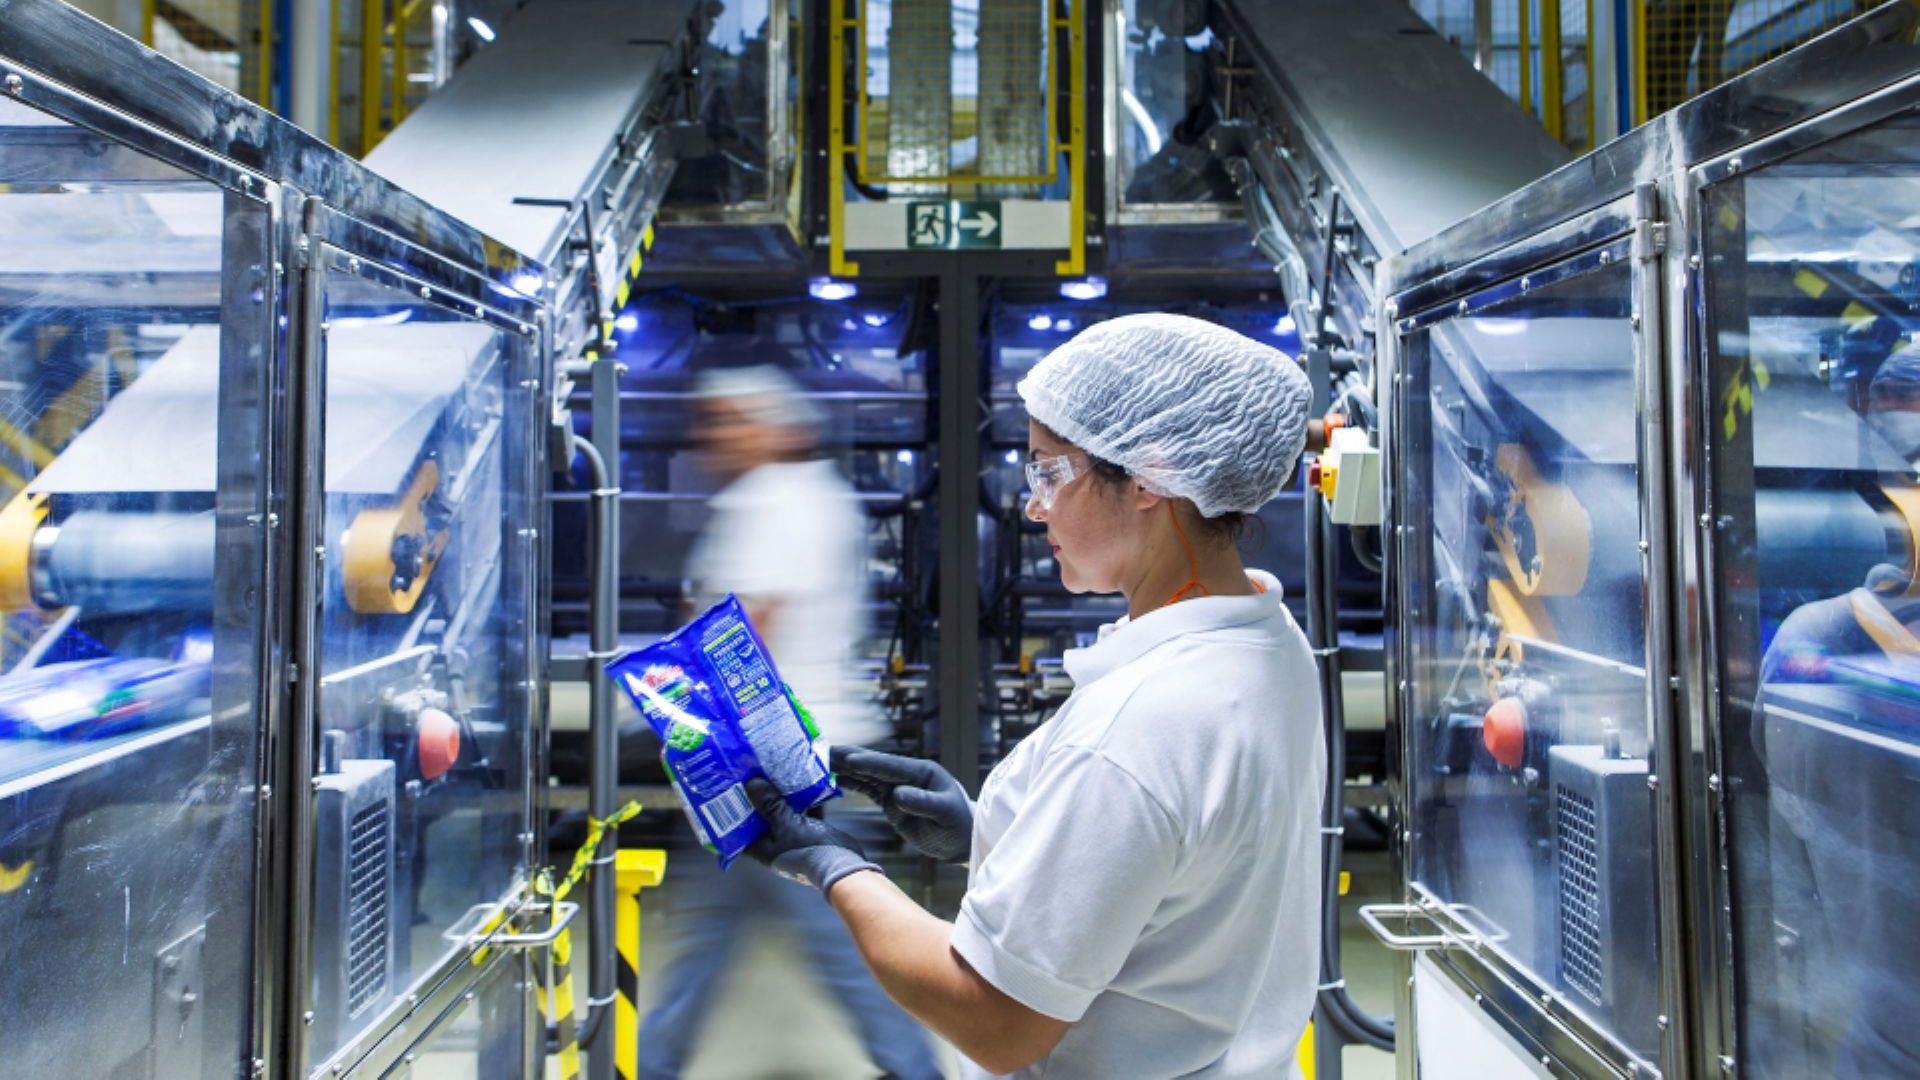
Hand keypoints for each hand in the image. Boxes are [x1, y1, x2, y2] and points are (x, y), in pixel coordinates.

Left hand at [744, 779, 879, 896]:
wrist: (842, 864)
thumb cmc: (809, 848)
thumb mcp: (787, 824)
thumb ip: (769, 805)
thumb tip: (751, 784)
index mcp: (763, 849)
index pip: (740, 831)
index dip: (733, 812)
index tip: (730, 791)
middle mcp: (775, 845)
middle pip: (761, 820)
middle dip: (758, 799)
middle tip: (753, 776)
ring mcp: (792, 840)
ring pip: (781, 815)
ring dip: (779, 798)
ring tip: (774, 775)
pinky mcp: (809, 833)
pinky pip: (800, 814)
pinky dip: (801, 801)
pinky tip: (802, 783)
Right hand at [830, 747, 973, 862]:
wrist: (961, 838)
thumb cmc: (958, 825)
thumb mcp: (945, 814)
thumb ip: (923, 803)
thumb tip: (899, 795)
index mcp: (922, 772)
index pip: (891, 766)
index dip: (869, 762)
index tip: (848, 758)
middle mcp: (906, 775)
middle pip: (873, 764)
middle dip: (848, 758)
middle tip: (822, 751)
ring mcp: (896, 786)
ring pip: (866, 774)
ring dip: (844, 768)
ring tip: (819, 762)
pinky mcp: (889, 799)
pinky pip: (866, 788)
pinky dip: (849, 783)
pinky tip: (832, 779)